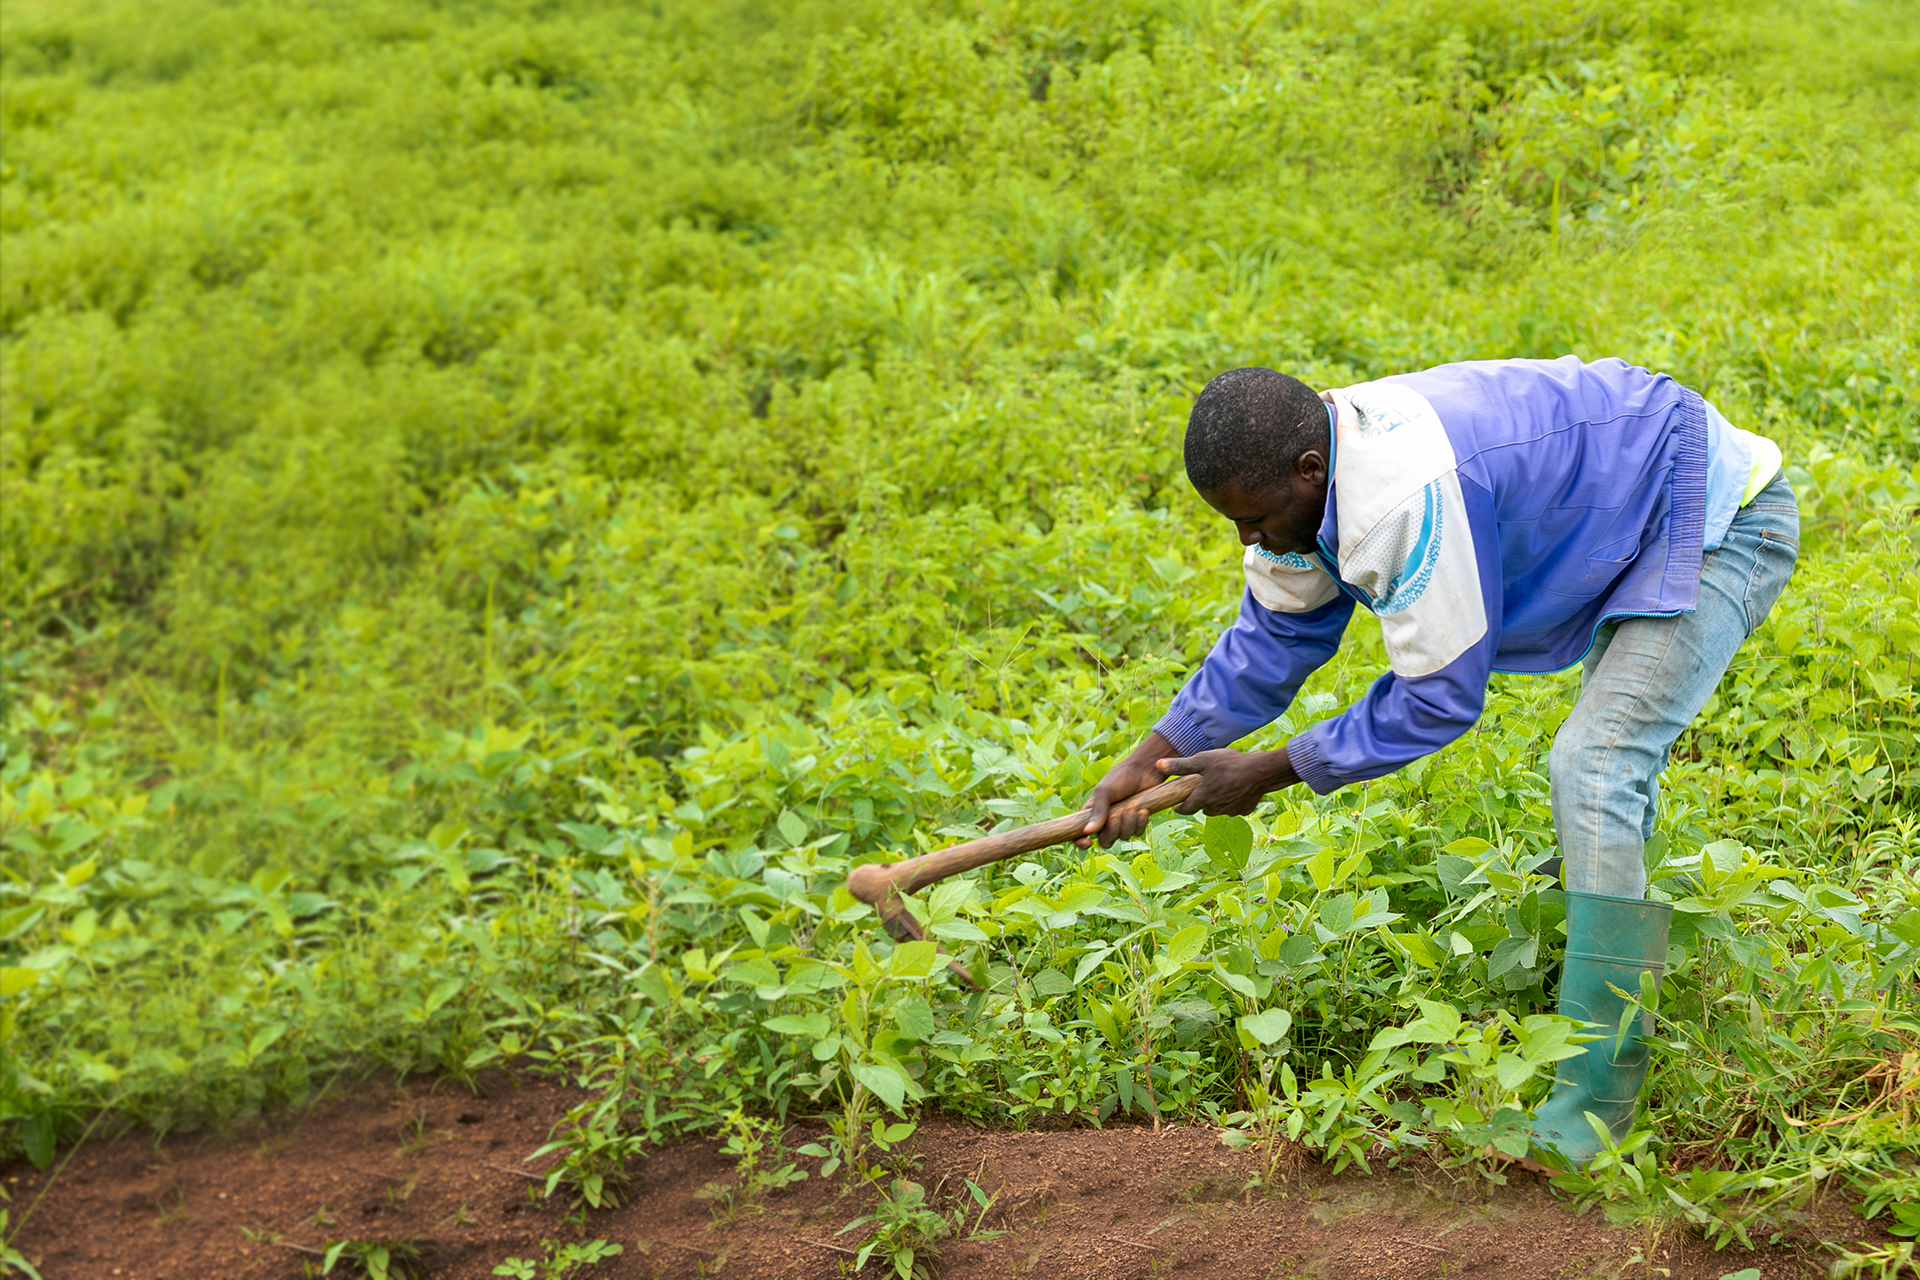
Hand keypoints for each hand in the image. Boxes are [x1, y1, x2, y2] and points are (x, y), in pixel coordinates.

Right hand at [1078, 731, 1173, 848]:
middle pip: (1105, 840)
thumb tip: (1088, 832)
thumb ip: (1098, 811)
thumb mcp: (1105, 791)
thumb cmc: (1120, 777)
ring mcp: (1122, 823)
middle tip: (1116, 814)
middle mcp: (1105, 821)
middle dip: (1112, 830)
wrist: (1145, 770)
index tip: (1088, 843)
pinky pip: (1137, 833)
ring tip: (1132, 806)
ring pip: (1123, 837)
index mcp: (1092, 813)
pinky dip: (1140, 823)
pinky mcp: (1137, 822)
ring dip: (1128, 823)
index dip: (1080, 842)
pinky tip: (1143, 809)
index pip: (1080, 833)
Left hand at [1160, 746, 1297, 816]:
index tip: (1176, 806)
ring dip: (1216, 801)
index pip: (1186, 809)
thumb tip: (1158, 765)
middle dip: (1200, 802)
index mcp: (1203, 798)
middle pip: (1203, 808)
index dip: (1180, 807)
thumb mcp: (1201, 760)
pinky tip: (1235, 789)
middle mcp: (1215, 808)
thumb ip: (1180, 765)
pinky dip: (1232, 801)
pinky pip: (1234, 807)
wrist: (1260, 771)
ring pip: (1218, 809)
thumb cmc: (1229, 764)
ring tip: (1219, 787)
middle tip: (1201, 790)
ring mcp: (1231, 810)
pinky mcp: (1244, 809)